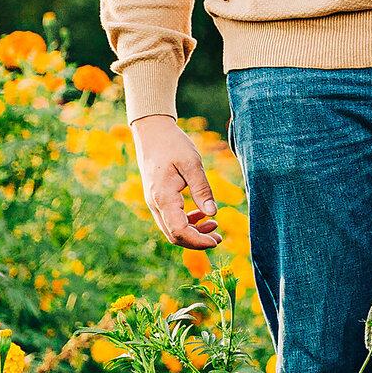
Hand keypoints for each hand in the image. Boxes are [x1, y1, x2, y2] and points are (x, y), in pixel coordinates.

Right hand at [132, 115, 221, 249]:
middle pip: (174, 235)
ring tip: (215, 226)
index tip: (217, 241)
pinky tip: (203, 214)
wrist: (152, 131)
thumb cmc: (172, 144)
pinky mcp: (158, 198)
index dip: (198, 241)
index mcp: (163, 197)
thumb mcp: (192, 164)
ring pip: (172, 229)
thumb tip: (213, 213)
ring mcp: (154, 201)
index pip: (179, 231)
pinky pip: (171, 218)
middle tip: (219, 238)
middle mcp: (155, 203)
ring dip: (193, 232)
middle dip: (197, 241)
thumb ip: (202, 190)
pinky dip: (187, 221)